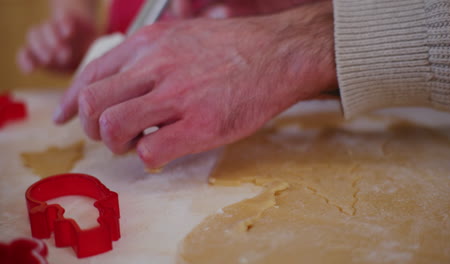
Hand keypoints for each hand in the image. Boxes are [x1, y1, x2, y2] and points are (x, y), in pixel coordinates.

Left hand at [16, 9, 96, 73]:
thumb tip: (75, 88)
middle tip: (50, 60)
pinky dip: (63, 24)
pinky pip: (61, 18)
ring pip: (45, 27)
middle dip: (41, 49)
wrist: (95, 43)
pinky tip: (69, 33)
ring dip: (51, 38)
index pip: (26, 55)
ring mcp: (56, 27)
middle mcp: (45, 39)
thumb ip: (69, 76)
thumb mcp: (74, 72)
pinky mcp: (69, 18)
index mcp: (41, 55)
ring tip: (64, 52)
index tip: (31, 70)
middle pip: (34, 38)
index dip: (26, 61)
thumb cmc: (81, 62)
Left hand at [54, 1, 336, 168]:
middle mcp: (157, 67)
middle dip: (92, 127)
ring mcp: (178, 96)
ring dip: (117, 144)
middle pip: (92, 104)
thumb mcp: (183, 37)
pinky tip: (162, 153)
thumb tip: (126, 87)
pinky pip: (151, 150)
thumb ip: (150, 58)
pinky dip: (148, 158)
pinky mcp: (201, 124)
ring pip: (113, 126)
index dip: (70, 101)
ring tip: (138, 144)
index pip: (91, 74)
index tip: (64, 117)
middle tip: (112, 135)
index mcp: (150, 44)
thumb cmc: (235, 49)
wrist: (280, 53)